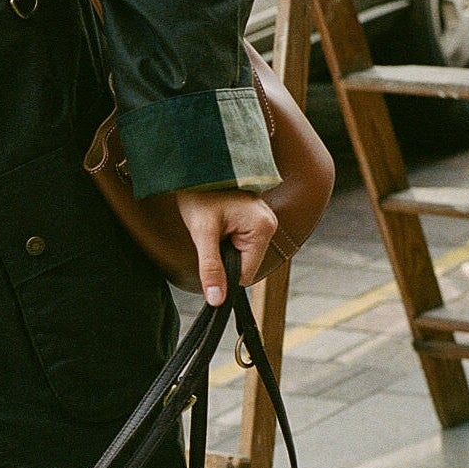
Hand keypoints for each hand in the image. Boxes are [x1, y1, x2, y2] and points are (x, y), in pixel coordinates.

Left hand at [174, 189, 277, 304]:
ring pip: (242, 255)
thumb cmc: (201, 194)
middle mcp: (270, 225)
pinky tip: (219, 225)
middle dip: (224, 258)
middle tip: (209, 236)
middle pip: (245, 265)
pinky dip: (227, 240)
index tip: (208, 255)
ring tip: (213, 227)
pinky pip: (242, 243)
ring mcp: (265, 221)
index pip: (245, 274)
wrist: (198, 167)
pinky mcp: (256, 220)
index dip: (223, 273)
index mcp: (263, 229)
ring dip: (225, 248)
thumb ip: (210, 268)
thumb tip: (217, 300)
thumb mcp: (202, 233)